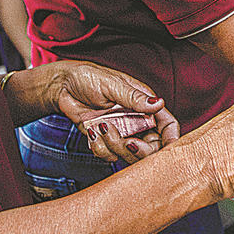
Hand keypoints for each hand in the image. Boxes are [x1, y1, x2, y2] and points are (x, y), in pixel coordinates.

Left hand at [42, 61, 179, 163]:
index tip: (168, 151)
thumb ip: (134, 98)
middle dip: (140, 150)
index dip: (172, 140)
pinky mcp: (105, 141)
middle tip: (128, 142)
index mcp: (144, 104)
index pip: (167, 125)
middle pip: (152, 148)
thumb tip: (158, 103)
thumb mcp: (112, 85)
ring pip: (129, 155)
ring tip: (101, 127)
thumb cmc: (88, 77)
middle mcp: (136, 121)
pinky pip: (109, 155)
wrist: (62, 87)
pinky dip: (99, 147)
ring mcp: (121, 132)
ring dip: (115, 146)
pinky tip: (91, 131)